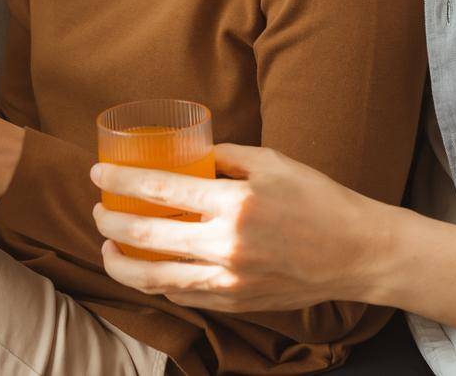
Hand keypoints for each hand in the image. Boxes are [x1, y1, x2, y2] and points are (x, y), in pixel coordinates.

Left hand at [88, 143, 390, 311]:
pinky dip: (157, 284)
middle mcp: (226, 244)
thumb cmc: (318, 199)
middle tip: (97, 211)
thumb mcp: (272, 162)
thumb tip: (187, 154)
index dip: (120, 180)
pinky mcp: (236, 302)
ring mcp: (229, 280)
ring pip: (154, 279)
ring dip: (121, 264)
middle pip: (144, 237)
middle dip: (108, 223)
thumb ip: (225, 157)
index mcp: (234, 202)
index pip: (159, 189)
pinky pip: (183, 296)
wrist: (357, 252)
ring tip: (108, 249)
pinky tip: (148, 271)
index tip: (98, 174)